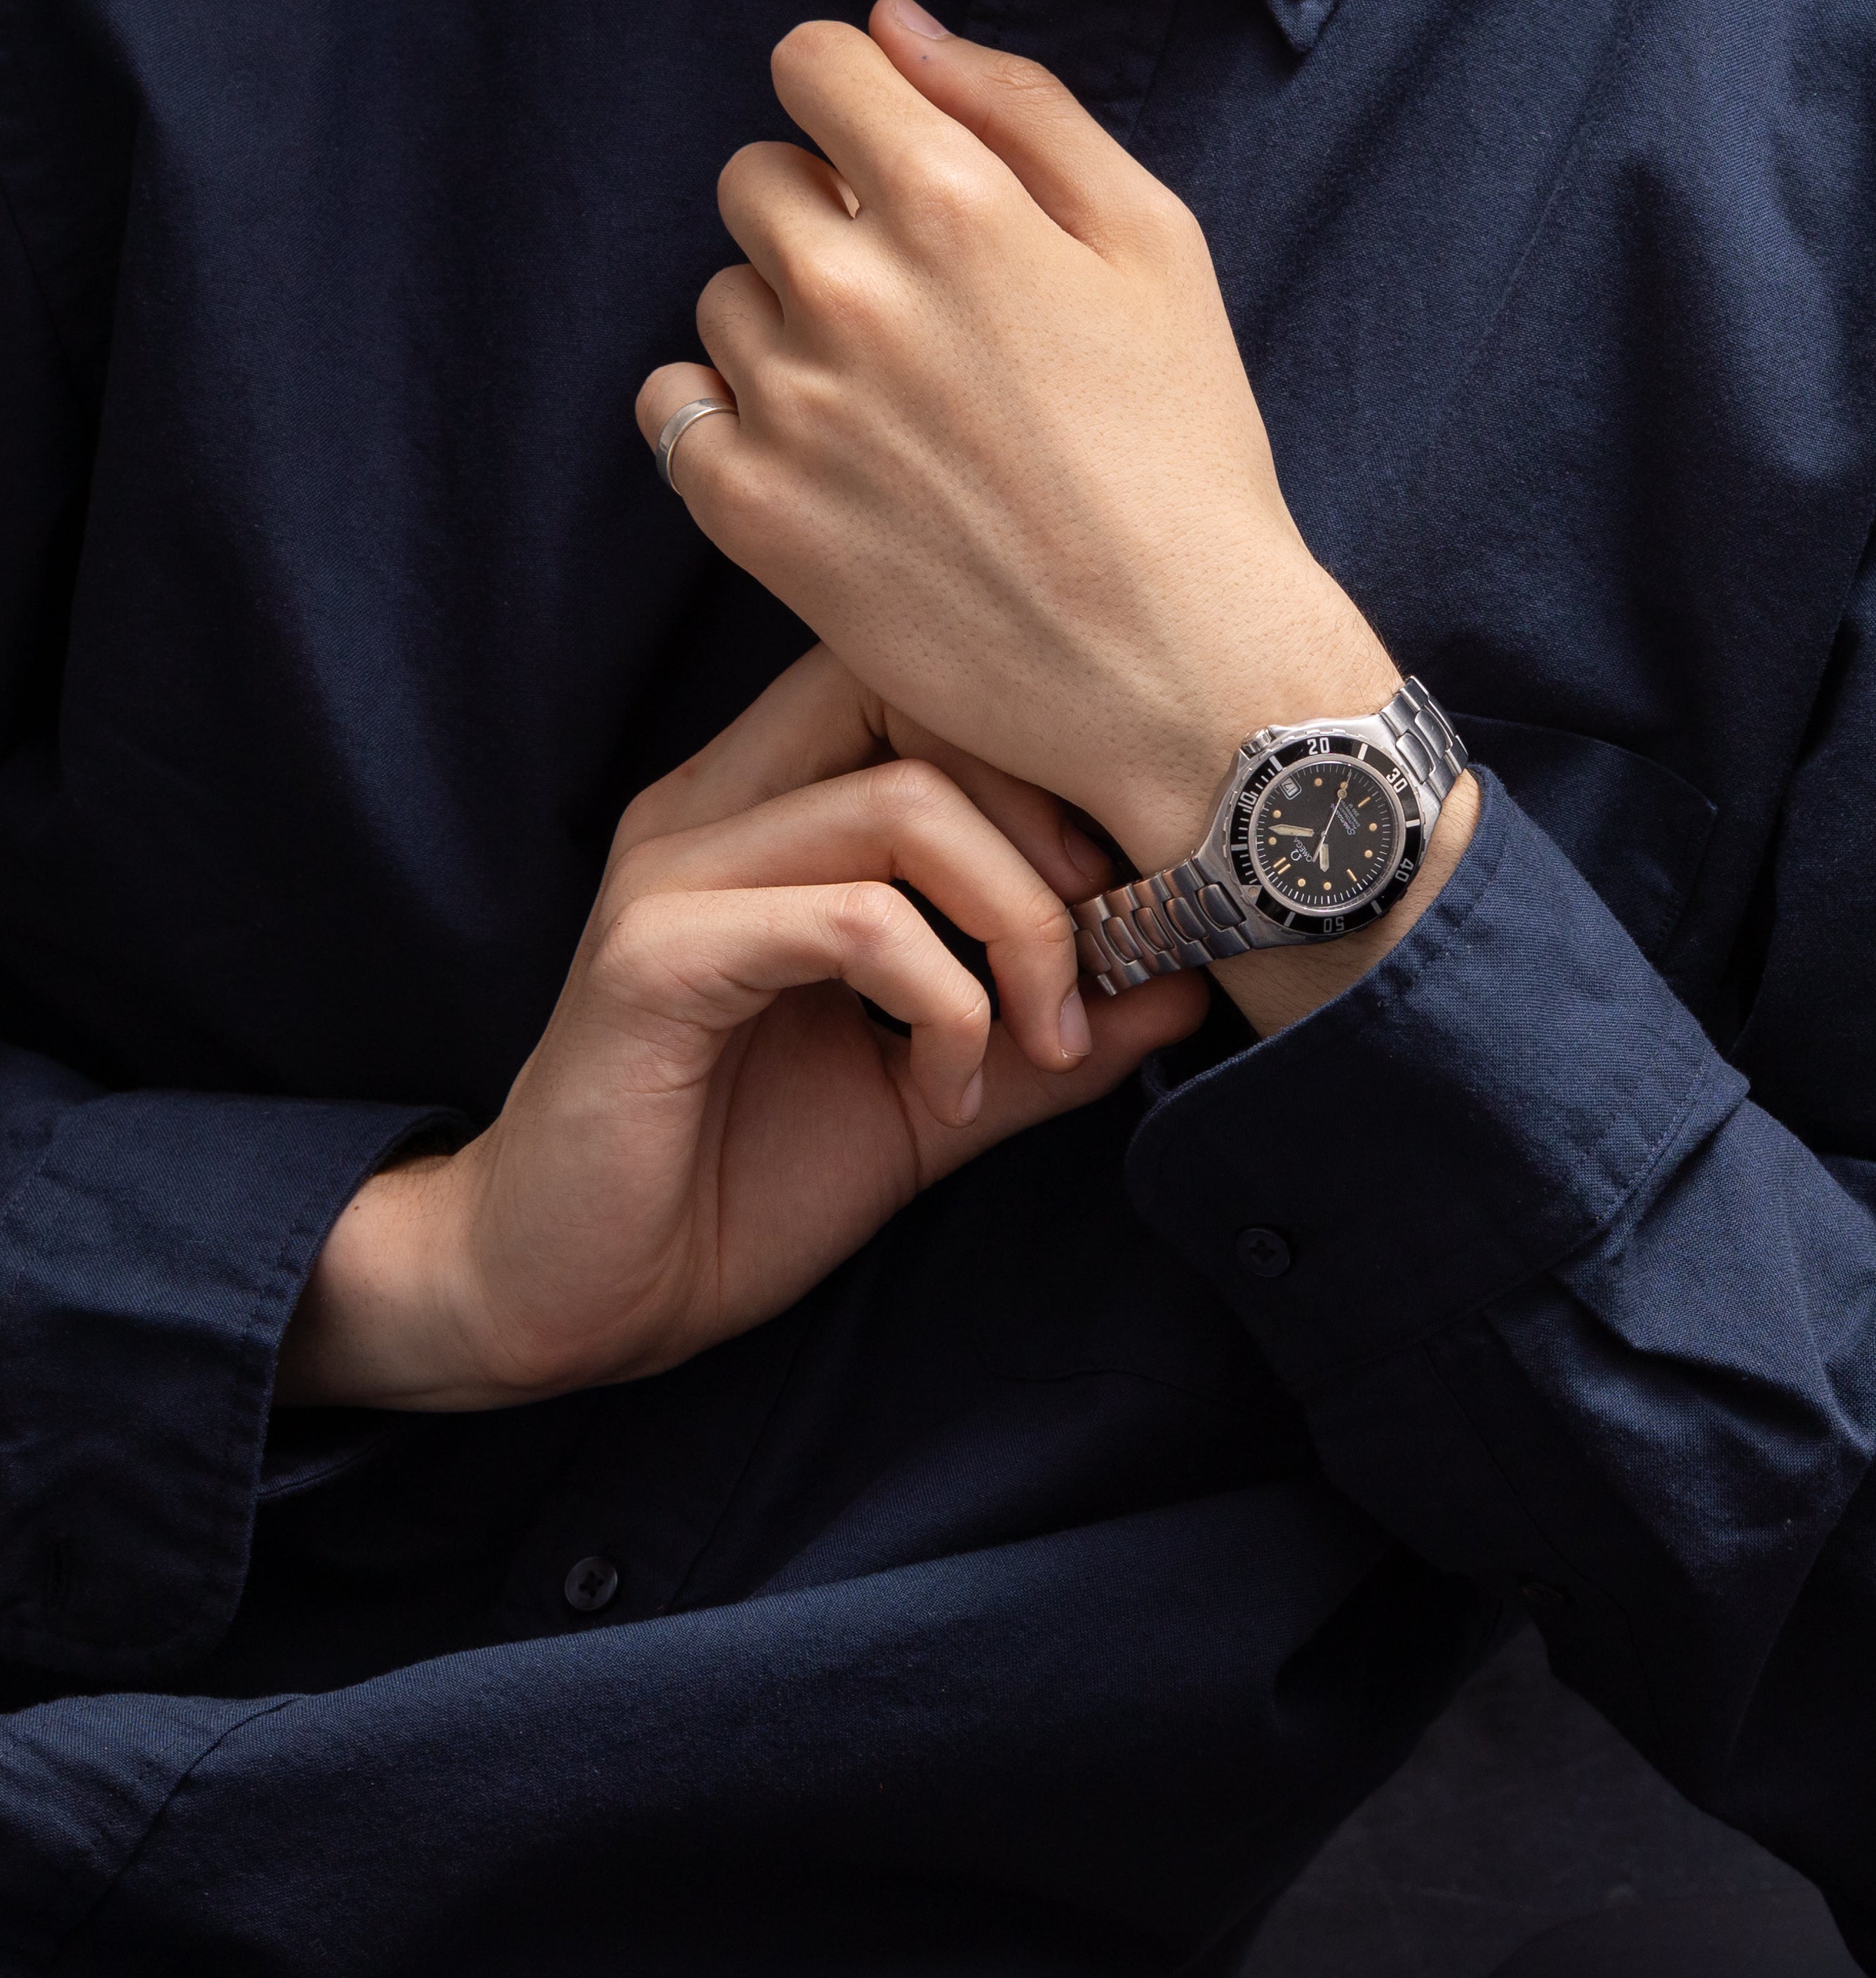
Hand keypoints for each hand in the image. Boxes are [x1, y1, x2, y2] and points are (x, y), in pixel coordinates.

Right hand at [280, 650, 1204, 1410]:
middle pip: (921, 694)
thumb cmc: (740, 1180)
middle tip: (1107, 944)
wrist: (579, 1298)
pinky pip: (851, 922)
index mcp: (773, 808)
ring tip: (1043, 1035)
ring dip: (1017, 924)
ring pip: (904, 804)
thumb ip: (1054, 1025)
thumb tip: (1193, 977)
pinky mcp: (655, 958)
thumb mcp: (942, 1089)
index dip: (1052, 762)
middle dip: (1051, 815)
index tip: (1127, 898)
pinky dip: (944, 1001)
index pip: (928, 679)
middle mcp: (716, 806)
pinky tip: (948, 1085)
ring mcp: (676, 874)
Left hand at [633, 0, 1401, 877]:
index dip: (852, 102)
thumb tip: (894, 26)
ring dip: (785, 328)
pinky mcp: (752, 512)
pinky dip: (727, 420)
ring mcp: (792, 404)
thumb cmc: (1187, 455)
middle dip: (822, 219)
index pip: (812, 64)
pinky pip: (673, 411)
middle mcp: (852, 289)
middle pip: (755, 179)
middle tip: (918, 316)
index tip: (887, 166)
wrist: (1175, 668)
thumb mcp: (1156, 244)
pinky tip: (819, 460)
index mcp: (955, 201)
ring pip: (721, 298)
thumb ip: (1022, 109)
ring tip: (893, 413)